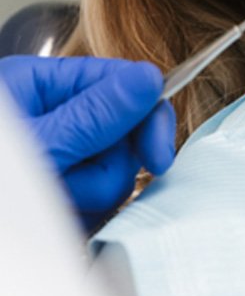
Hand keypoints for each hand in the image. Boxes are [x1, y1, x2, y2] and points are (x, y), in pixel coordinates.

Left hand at [0, 55, 175, 229]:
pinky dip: (80, 214)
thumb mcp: (34, 148)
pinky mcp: (60, 190)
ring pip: (112, 172)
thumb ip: (93, 114)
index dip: (147, 115)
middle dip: (104, 166)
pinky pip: (97, 200)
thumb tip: (148, 78)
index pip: (120, 82)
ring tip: (48, 204)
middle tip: (73, 187)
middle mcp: (55, 116)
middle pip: (121, 132)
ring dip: (86, 196)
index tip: (158, 153)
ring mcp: (59, 155)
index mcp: (41, 85)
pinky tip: (53, 217)